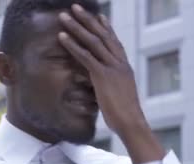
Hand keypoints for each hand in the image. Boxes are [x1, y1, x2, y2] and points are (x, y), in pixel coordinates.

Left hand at [58, 5, 164, 163]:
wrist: (131, 123)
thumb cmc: (125, 116)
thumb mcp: (120, 96)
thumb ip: (112, 87)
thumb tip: (105, 88)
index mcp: (125, 68)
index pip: (115, 43)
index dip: (106, 28)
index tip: (99, 16)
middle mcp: (120, 63)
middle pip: (103, 35)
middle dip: (87, 20)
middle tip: (75, 7)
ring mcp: (112, 68)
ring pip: (93, 41)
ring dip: (76, 27)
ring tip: (63, 16)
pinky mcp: (102, 75)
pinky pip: (85, 56)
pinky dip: (72, 45)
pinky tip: (61, 37)